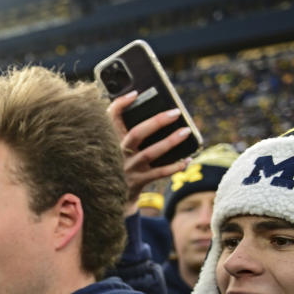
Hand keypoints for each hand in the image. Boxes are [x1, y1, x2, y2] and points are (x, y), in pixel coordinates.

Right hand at [109, 92, 189, 215]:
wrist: (106, 199)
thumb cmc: (116, 166)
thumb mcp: (112, 149)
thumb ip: (122, 133)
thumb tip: (148, 113)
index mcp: (109, 141)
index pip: (110, 118)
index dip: (120, 105)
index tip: (135, 94)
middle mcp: (117, 154)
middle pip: (136, 134)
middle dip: (157, 121)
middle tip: (175, 113)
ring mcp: (127, 168)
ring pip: (151, 153)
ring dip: (170, 142)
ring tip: (186, 132)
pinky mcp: (137, 182)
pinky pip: (159, 173)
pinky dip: (174, 167)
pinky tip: (187, 160)